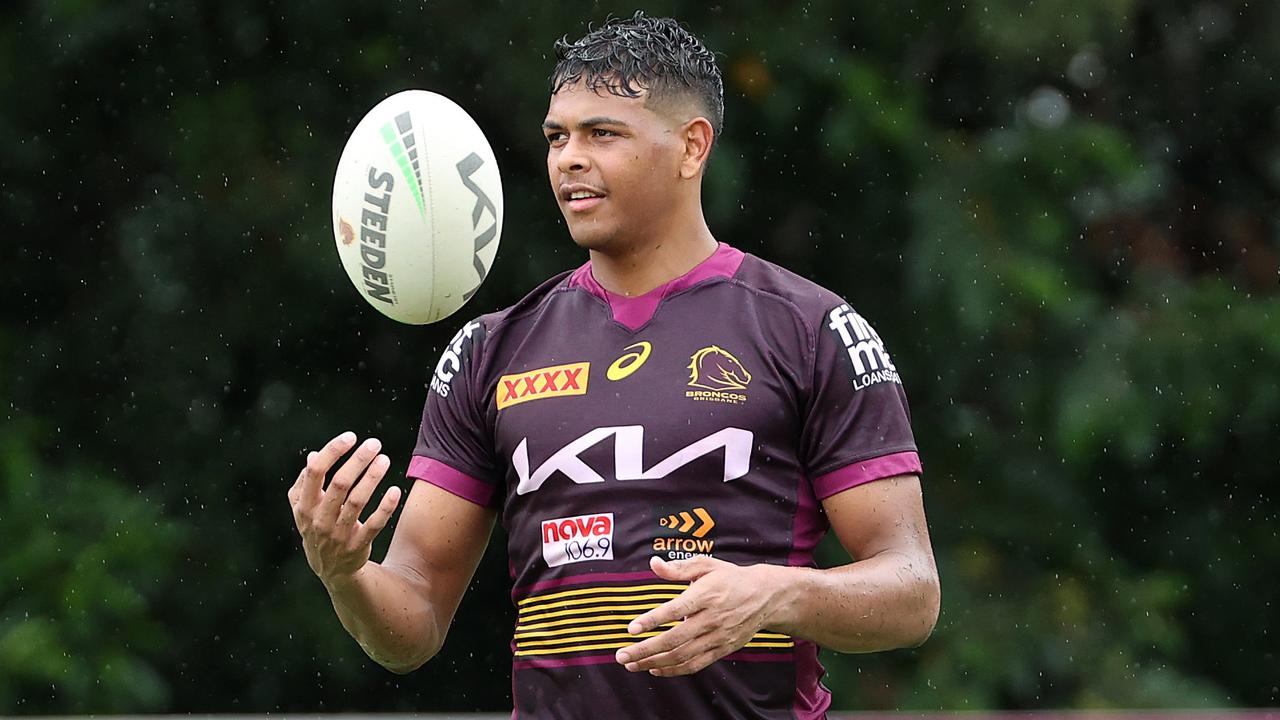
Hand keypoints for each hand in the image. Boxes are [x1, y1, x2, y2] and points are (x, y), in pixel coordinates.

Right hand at [287, 431, 402, 586]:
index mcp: (304, 506)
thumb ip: (305, 484)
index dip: (332, 451)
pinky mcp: (358, 545)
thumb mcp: (304, 509)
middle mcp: (320, 520)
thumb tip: (313, 455)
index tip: (351, 437)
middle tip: (375, 443)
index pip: (315, 472)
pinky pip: (375, 524)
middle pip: (340, 484)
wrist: (332, 570)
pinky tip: (395, 490)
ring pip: (358, 502)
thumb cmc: (318, 528)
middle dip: (358, 461)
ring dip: (372, 478)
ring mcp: (339, 534)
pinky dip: (385, 507)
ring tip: (385, 460)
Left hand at [615, 556, 788, 676]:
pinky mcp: (722, 649)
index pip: (675, 610)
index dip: (652, 620)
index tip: (631, 628)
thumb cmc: (730, 577)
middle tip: (622, 655)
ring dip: (654, 662)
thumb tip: (653, 563)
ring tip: (631, 664)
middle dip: (645, 649)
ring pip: (682, 656)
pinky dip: (674, 670)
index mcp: (706, 595)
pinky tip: (655, 669)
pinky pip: (695, 664)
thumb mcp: (706, 565)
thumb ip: (678, 568)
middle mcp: (711, 618)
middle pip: (674, 639)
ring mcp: (717, 637)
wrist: (766, 596)